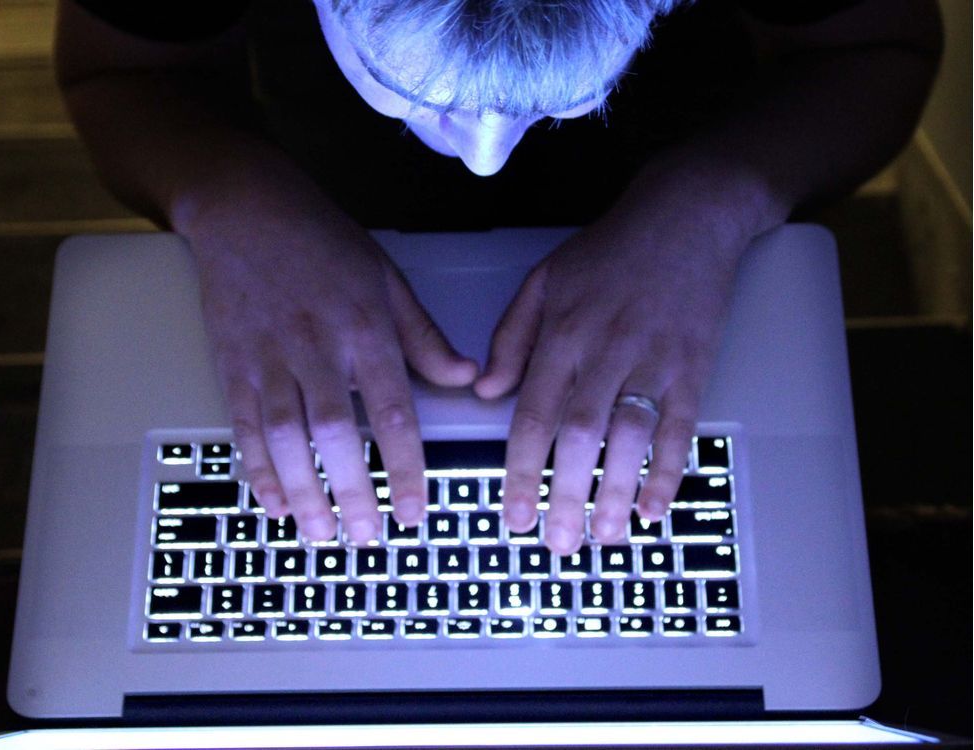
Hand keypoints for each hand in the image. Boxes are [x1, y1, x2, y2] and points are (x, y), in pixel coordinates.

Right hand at [189, 206, 476, 543]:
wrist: (246, 208)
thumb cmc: (323, 243)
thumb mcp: (387, 279)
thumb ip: (424, 337)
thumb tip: (466, 377)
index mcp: (365, 328)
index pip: (392, 410)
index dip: (403, 467)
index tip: (412, 511)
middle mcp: (317, 346)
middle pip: (335, 431)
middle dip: (350, 489)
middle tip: (365, 536)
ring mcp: (269, 356)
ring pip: (284, 435)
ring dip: (302, 489)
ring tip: (320, 532)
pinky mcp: (232, 362)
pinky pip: (243, 423)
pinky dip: (255, 466)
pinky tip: (272, 500)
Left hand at [475, 190, 749, 554]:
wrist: (686, 215)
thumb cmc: (609, 250)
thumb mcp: (544, 280)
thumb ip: (510, 338)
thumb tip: (483, 392)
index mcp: (561, 332)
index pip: (533, 413)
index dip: (521, 470)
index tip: (512, 515)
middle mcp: (605, 350)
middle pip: (580, 434)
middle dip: (565, 494)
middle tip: (556, 544)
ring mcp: (653, 359)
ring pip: (630, 436)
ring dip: (616, 491)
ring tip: (604, 537)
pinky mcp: (693, 364)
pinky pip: (681, 425)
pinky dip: (669, 469)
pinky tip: (655, 507)